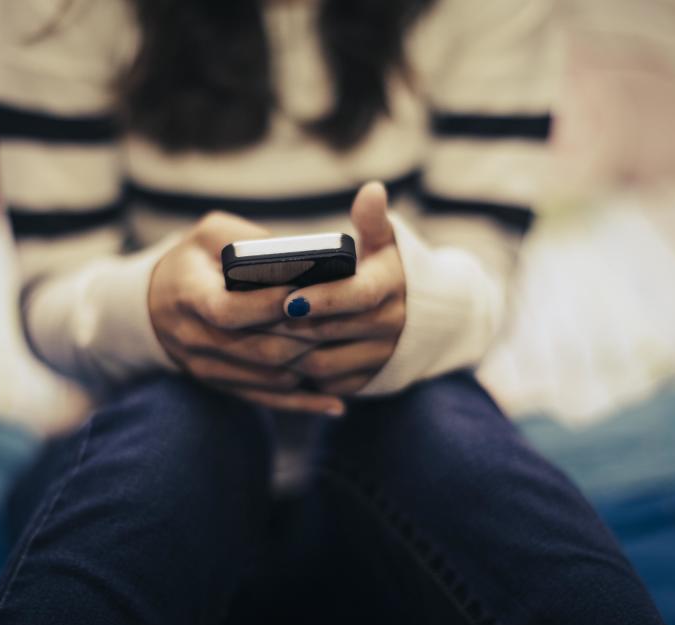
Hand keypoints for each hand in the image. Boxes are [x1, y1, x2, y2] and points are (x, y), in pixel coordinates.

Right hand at [149, 211, 345, 415]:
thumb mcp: (209, 235)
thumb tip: (301, 257)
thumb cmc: (192, 261)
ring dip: (309, 367)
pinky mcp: (223, 385)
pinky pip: (266, 400)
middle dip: (304, 338)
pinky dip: (302, 403)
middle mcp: (196, 339)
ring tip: (345, 353)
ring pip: (268, 378)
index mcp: (189, 297)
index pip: (228, 311)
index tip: (305, 293)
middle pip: (259, 349)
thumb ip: (247, 240)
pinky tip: (334, 402)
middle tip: (344, 325)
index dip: (268, 306)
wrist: (153, 305)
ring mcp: (208, 368)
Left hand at [265, 182, 405, 394]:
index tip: (290, 297)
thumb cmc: (389, 269)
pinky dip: (299, 375)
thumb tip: (372, 190)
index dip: (323, 298)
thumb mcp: (387, 242)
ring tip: (255, 337)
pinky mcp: (367, 381)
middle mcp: (391, 325)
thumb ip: (374, 219)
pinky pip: (327, 384)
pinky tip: (273, 358)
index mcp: (391, 287)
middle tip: (250, 319)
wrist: (423, 317)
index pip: (356, 295)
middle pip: (331, 332)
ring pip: (323, 363)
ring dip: (287, 353)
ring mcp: (379, 357)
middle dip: (289, 326)